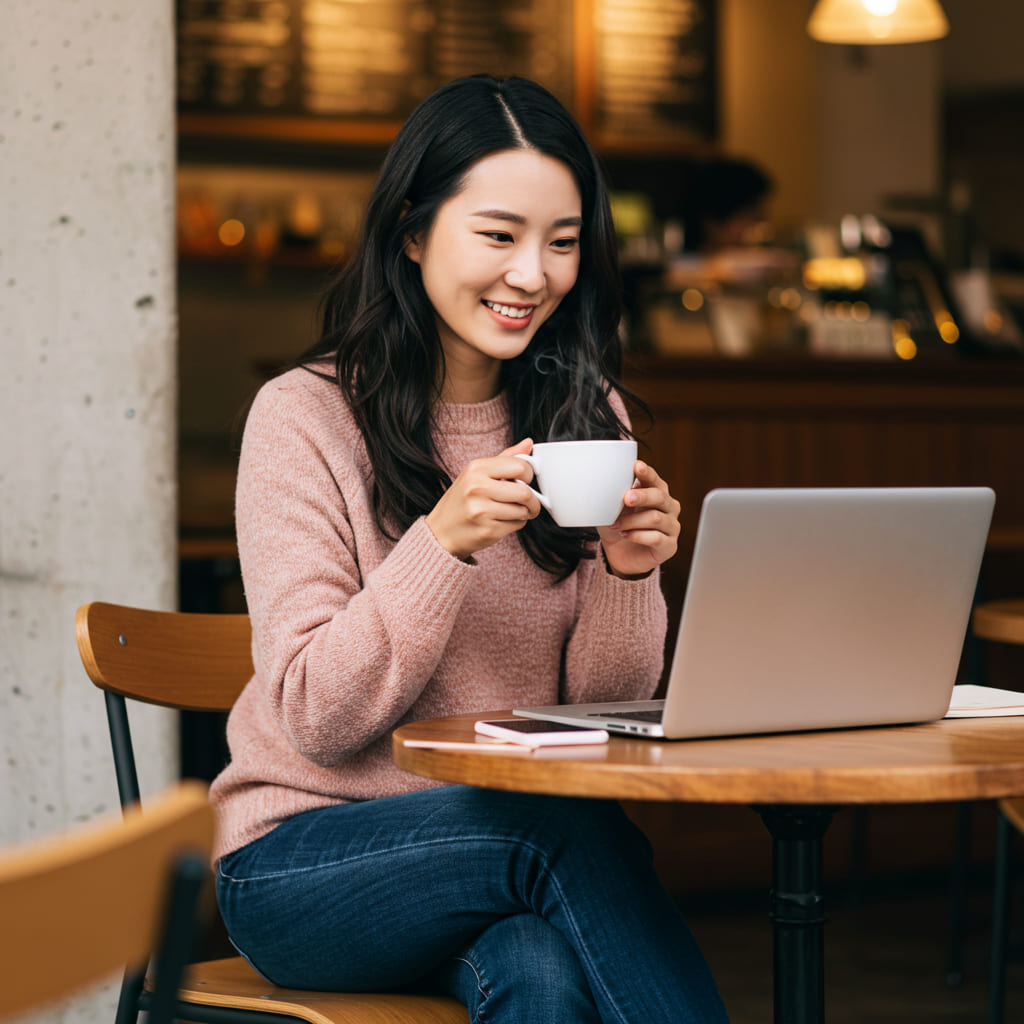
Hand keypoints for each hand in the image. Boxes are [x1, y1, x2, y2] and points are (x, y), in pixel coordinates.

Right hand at [425, 439, 541, 559]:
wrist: (441, 531)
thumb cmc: (461, 500)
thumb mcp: (477, 473)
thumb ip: (505, 458)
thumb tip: (528, 443)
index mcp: (476, 469)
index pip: (520, 466)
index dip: (529, 474)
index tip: (525, 480)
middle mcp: (477, 488)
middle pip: (525, 492)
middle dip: (533, 499)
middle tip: (528, 501)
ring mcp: (481, 511)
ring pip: (523, 510)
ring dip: (524, 512)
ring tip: (512, 511)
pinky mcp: (488, 531)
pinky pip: (517, 525)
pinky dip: (516, 523)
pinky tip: (502, 521)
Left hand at [598, 460, 680, 578]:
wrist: (620, 555)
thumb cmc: (619, 526)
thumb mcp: (612, 509)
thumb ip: (613, 496)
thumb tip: (604, 483)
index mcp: (657, 493)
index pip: (655, 480)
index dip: (647, 473)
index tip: (636, 466)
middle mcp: (669, 507)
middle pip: (660, 497)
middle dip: (642, 496)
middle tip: (625, 498)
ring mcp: (672, 527)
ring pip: (655, 518)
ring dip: (632, 521)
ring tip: (616, 525)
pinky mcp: (669, 546)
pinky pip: (656, 538)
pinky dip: (637, 536)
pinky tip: (626, 535)